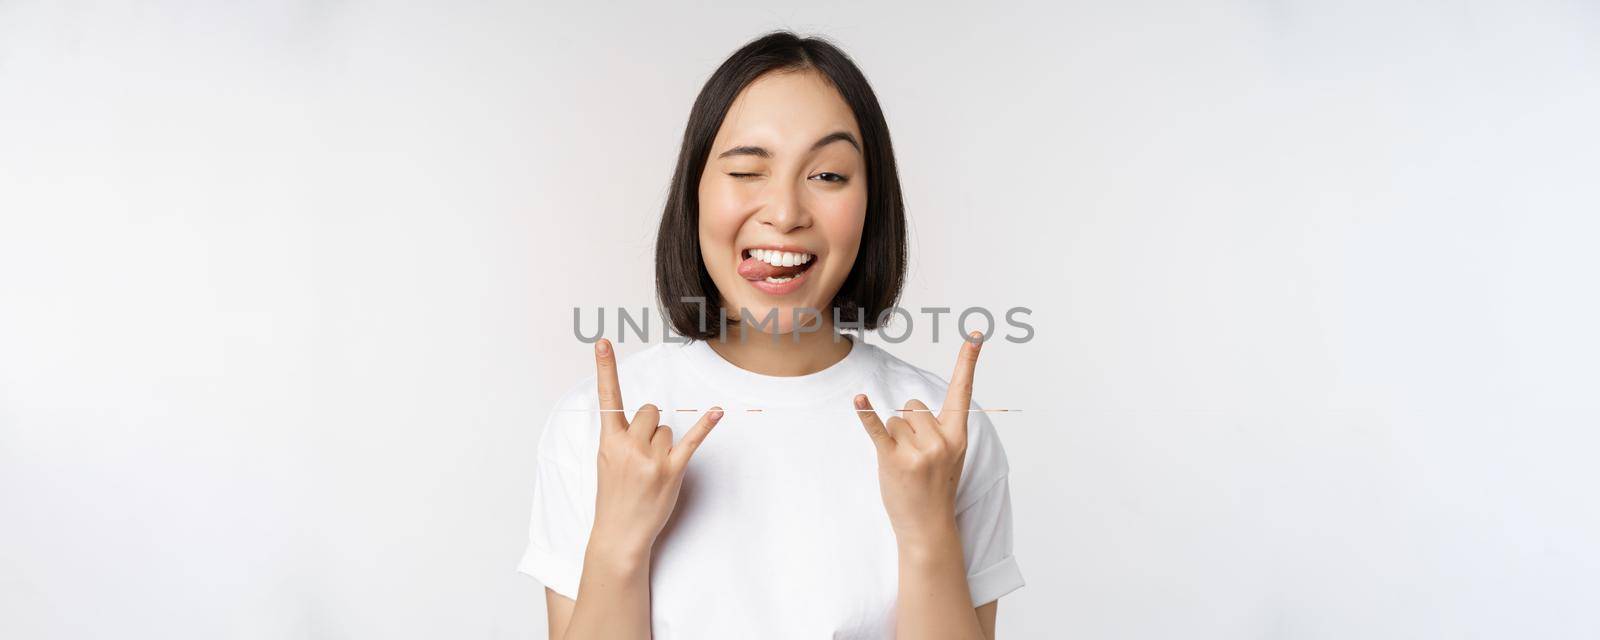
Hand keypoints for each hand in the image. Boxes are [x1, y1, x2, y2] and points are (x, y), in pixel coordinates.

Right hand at [588, 338, 721, 561]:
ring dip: (665, 444)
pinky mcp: (672, 470)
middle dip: (651, 426)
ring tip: (653, 471)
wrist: (619, 534)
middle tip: (644, 454)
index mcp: (608, 441)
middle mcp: (629, 446)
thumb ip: (620, 437)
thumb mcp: (606, 462)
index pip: (607, 398)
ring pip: (667, 427)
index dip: (604, 368)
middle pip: (650, 411)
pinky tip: (718, 411)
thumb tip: (645, 419)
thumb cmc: (614, 497)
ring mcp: (651, 459)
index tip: (603, 342)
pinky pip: (692, 440)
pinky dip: (706, 425)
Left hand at [854, 332, 983, 542]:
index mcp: (958, 435)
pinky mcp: (895, 460)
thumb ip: (937, 429)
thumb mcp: (949, 456)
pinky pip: (877, 429)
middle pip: (912, 406)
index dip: (969, 361)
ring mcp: (919, 451)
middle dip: (907, 426)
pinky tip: (858, 399)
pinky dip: (865, 414)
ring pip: (894, 419)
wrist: (928, 527)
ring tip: (904, 465)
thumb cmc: (935, 488)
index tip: (977, 334)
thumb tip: (909, 408)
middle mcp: (941, 440)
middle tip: (915, 457)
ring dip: (892, 438)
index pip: (963, 391)